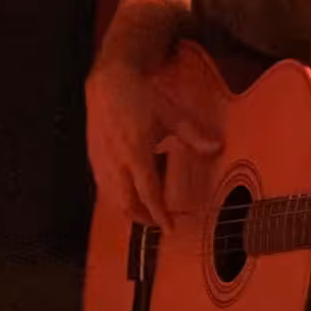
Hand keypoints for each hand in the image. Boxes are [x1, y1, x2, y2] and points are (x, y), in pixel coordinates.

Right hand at [85, 59, 220, 229]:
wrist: (108, 82)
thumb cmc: (139, 97)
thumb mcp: (171, 114)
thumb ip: (194, 135)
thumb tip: (217, 147)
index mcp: (136, 152)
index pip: (148, 193)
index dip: (159, 214)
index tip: (169, 227)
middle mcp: (116, 161)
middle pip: (126, 204)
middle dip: (143, 218)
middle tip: (158, 222)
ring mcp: (102, 161)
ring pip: (112, 199)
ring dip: (129, 210)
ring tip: (146, 210)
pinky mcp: (93, 158)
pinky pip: (103, 187)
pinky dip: (117, 196)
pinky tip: (129, 191)